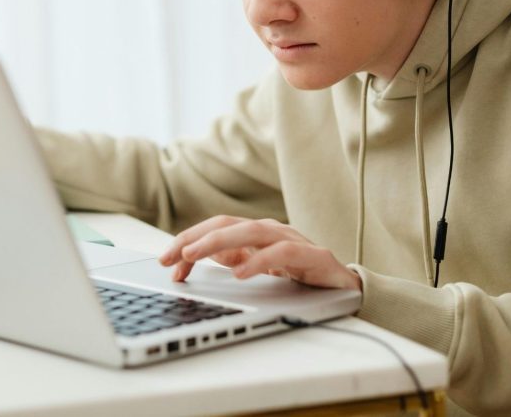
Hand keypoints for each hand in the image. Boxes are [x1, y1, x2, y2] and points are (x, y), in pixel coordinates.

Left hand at [157, 215, 360, 289]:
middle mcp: (272, 231)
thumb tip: (191, 258)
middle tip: (171, 256)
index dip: (188, 239)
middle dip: (196, 238)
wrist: (346, 286)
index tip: (164, 259)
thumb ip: (230, 258)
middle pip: (228, 224)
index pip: (216, 227)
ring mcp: (293, 240)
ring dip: (219, 242)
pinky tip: (240, 273)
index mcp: (256, 233)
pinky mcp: (314, 256)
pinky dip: (260, 261)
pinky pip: (283, 253)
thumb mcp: (257, 267)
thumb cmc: (299, 274)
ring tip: (195, 255)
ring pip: (252, 232)